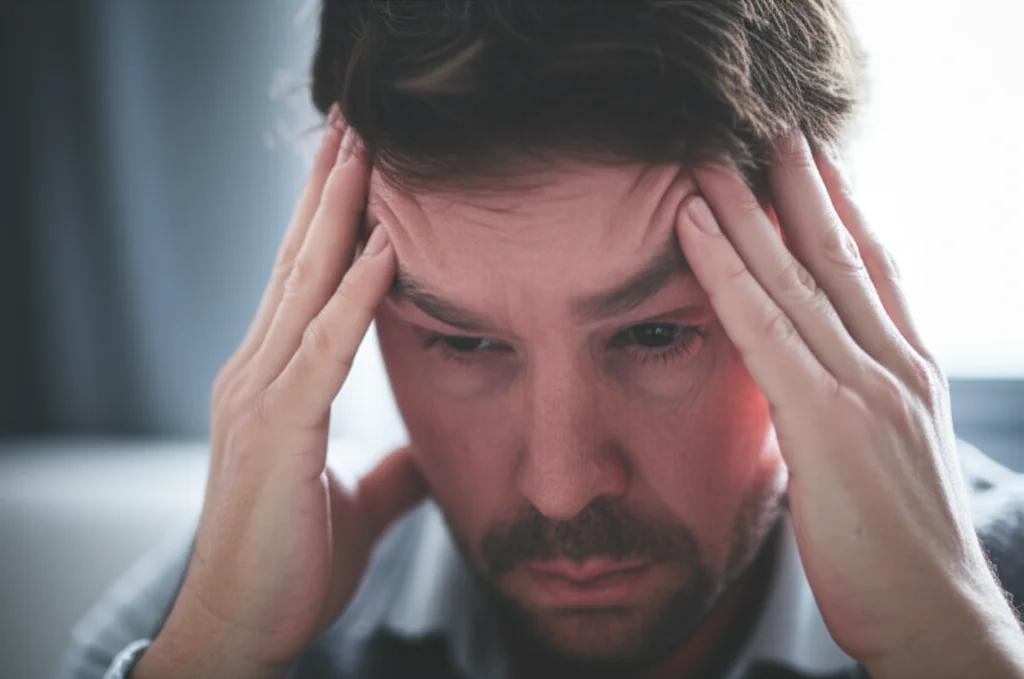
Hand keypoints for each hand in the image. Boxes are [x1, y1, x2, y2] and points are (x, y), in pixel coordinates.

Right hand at [134, 107, 427, 678]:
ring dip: (337, 216)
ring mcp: (260, 397)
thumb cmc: (289, 559)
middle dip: (328, 190)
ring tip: (365, 152)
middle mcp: (257, 372)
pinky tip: (383, 250)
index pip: (303, 281)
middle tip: (353, 123)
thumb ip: (389, 467)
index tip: (356, 164)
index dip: (329, 219)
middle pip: (297, 262)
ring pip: (303, 287)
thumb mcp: (354, 499)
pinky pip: (323, 350)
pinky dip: (353, 296)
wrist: (241, 625)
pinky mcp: (275, 431)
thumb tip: (425, 450)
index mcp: (275, 381)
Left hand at [675, 132, 1023, 677]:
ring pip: (799, 279)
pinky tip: (698, 230)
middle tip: (768, 131)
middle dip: (799, 189)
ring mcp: (866, 388)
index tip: (811, 164)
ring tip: (718, 159)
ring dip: (753, 211)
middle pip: (839, 255)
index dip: (841, 210)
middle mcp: (894, 364)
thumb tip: (804, 375)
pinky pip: (766, 330)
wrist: (935, 614)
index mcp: (909, 371)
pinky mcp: (829, 422)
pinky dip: (728, 273)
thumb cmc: (898, 546)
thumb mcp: (881, 455)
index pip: (874, 270)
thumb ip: (849, 402)